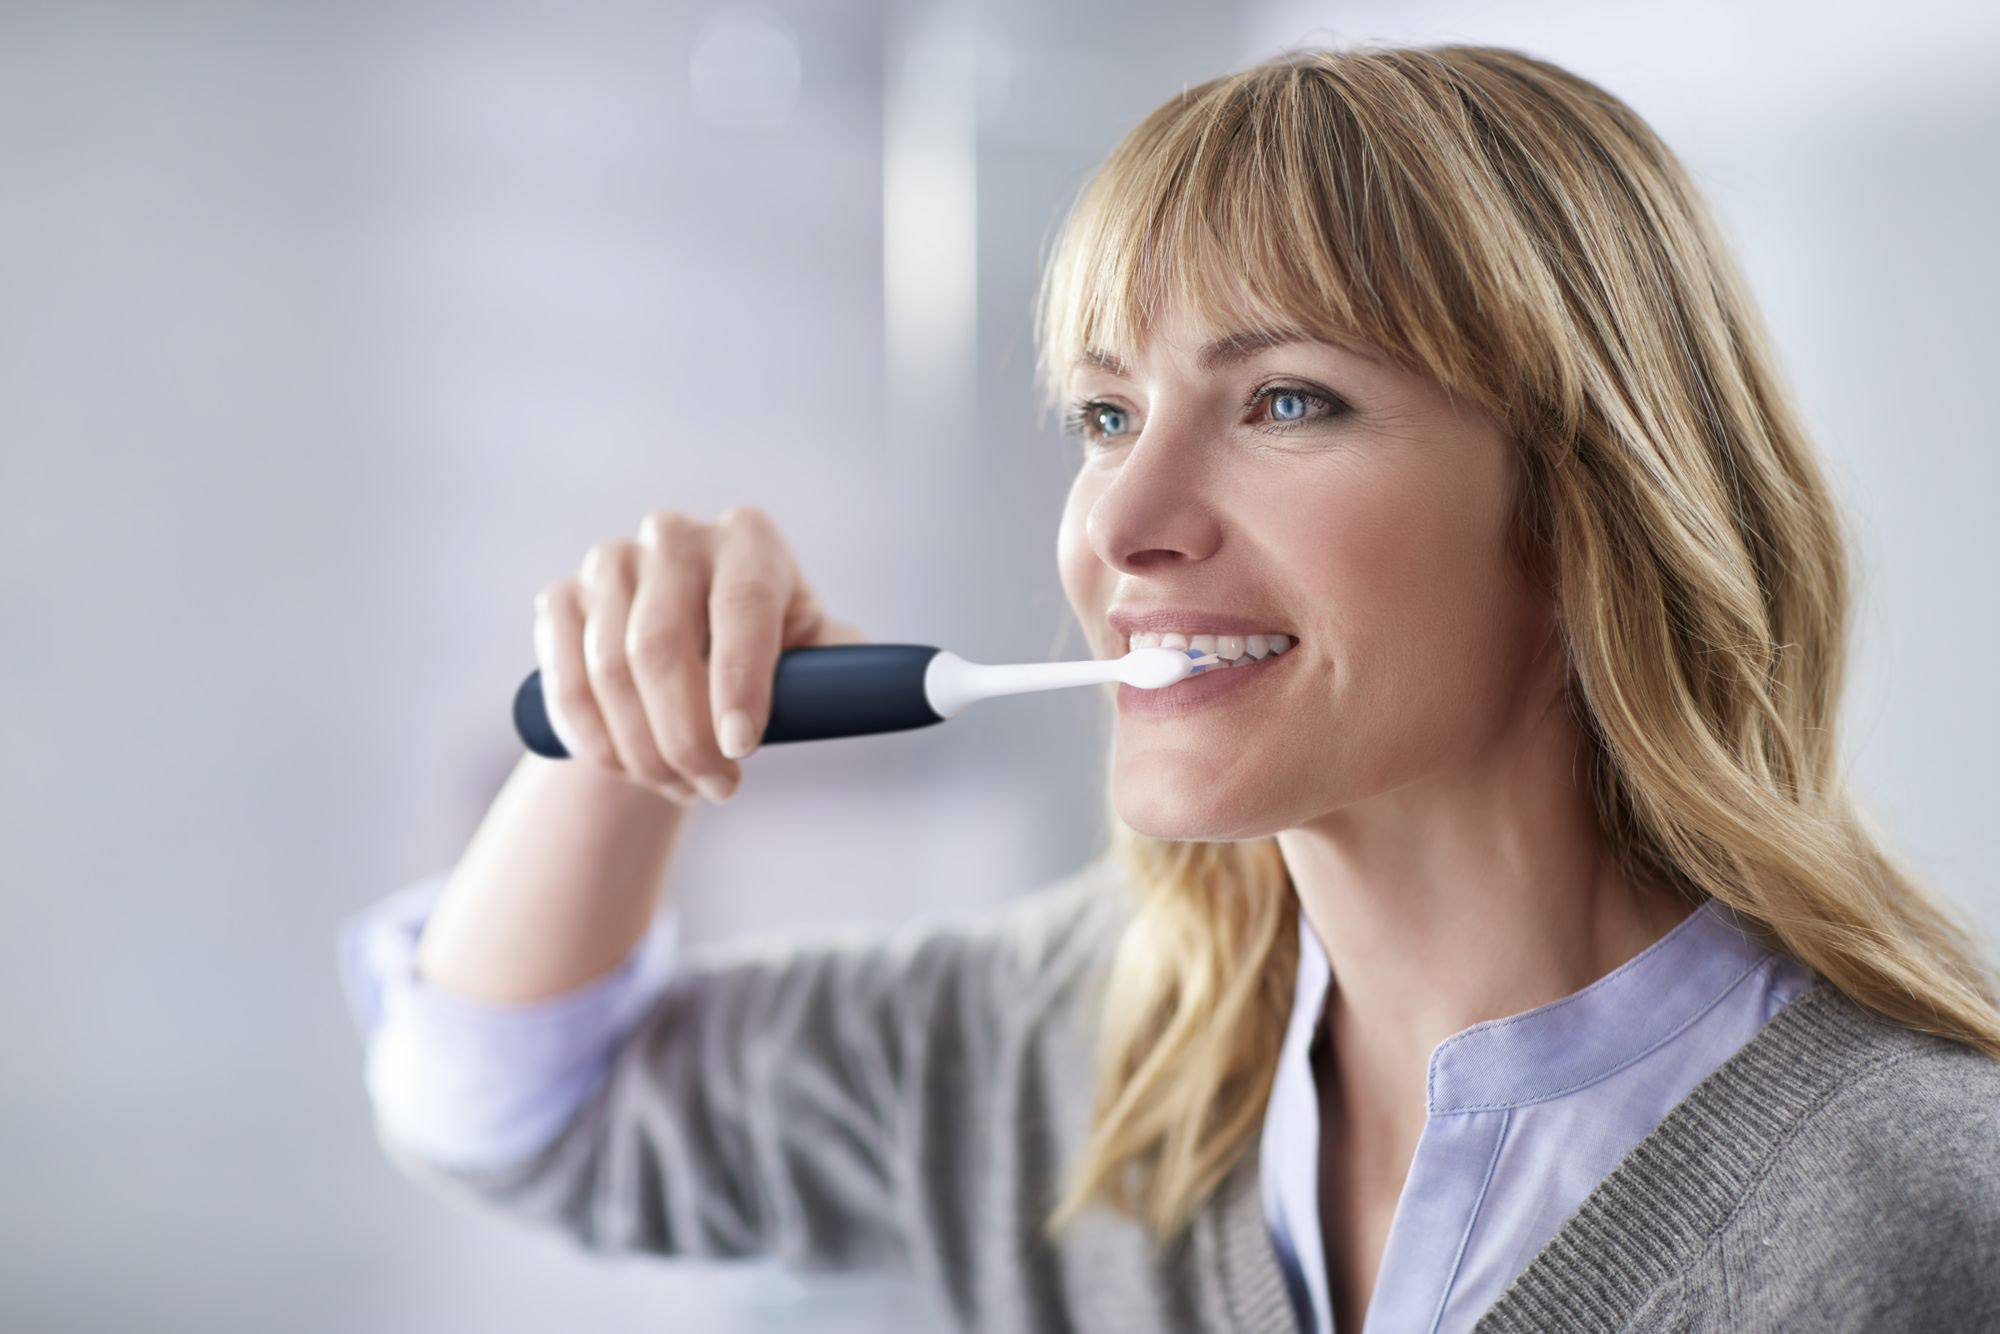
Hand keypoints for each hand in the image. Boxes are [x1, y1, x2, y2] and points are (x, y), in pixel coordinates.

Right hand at [531, 506, 863, 805]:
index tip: (742, 748)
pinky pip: (563, 684)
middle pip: (659, 647)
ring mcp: (608, 562)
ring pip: (608, 673)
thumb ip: (841, 664)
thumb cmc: (767, 654)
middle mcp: (674, 536)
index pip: (739, 608)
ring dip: (642, 751)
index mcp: (749, 540)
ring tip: (682, 788)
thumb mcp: (811, 652)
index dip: (738, 682)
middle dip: (687, 738)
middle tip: (718, 790)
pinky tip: (627, 769)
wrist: (686, 655)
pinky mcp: (560, 598)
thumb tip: (878, 688)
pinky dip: (592, 741)